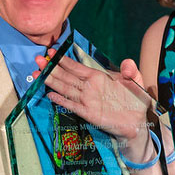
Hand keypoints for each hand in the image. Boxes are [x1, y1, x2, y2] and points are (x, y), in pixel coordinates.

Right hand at [36, 52, 153, 150]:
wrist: (137, 122)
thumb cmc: (135, 101)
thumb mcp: (136, 82)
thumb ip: (131, 70)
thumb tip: (127, 62)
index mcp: (98, 77)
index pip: (77, 67)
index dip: (64, 60)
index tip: (52, 52)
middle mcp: (90, 87)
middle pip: (67, 76)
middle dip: (52, 67)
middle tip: (38, 59)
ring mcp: (87, 100)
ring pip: (66, 88)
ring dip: (51, 81)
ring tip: (37, 73)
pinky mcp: (88, 113)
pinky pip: (71, 105)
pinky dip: (61, 100)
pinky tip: (50, 94)